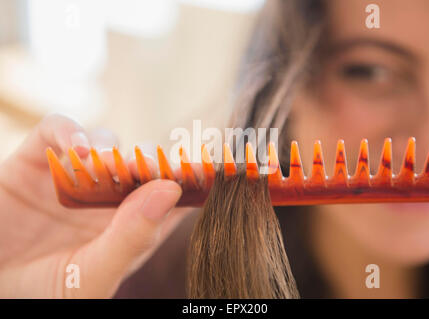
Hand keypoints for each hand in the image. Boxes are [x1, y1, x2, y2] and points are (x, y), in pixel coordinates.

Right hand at [0, 114, 191, 297]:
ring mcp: (76, 178)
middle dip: (157, 162)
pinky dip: (70, 133)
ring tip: (107, 168)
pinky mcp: (40, 162)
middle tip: (170, 163)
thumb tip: (170, 188)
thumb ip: (132, 235)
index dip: (196, 181)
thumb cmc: (44, 293)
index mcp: (133, 226)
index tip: (217, 169)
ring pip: (109, 145)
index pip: (174, 196)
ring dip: (113, 152)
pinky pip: (58, 132)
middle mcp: (109, 198)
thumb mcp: (93, 274)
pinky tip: (78, 152)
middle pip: (144, 165)